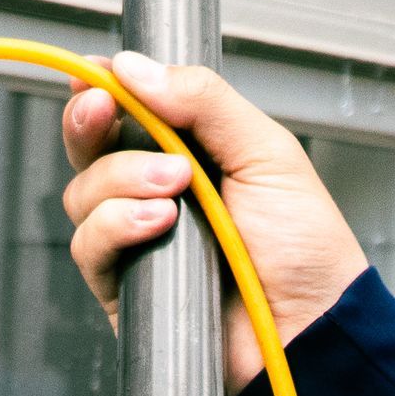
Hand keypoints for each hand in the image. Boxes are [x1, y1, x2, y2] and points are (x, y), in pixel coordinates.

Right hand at [62, 51, 368, 393]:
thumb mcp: (264, 151)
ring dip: (122, 178)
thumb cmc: (303, 245)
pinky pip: (88, 245)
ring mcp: (136, 238)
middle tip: (105, 109)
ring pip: (84, 192)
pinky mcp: (124, 285)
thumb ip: (204, 101)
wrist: (310, 328)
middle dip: (88, 121)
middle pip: (89, 146)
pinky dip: (116, 226)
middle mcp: (155, 190)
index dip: (104, 88)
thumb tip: (136, 67)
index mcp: (190, 150)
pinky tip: (158, 225)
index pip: (129, 109)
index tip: (98, 75)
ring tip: (176, 188)